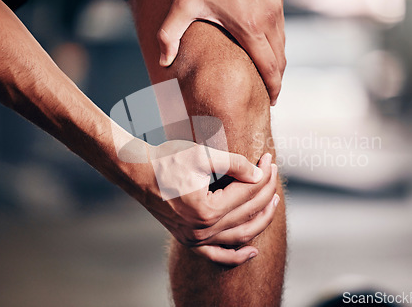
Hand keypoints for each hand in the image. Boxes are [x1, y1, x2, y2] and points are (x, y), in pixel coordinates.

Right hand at [122, 139, 278, 265]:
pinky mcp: (189, 241)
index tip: (269, 159)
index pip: (248, 193)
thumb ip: (235, 164)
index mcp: (207, 210)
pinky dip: (236, 257)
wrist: (138, 173)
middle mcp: (202, 230)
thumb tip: (260, 175)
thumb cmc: (167, 160)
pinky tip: (252, 252)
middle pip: (248, 212)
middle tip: (274, 172)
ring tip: (273, 201)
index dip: (263, 174)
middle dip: (266, 191)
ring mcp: (195, 239)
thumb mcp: (202, 156)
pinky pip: (217, 256)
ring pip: (240, 235)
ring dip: (261, 219)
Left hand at [157, 0, 285, 105]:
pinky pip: (281, 25)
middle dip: (277, 79)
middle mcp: (269, 18)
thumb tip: (163, 61)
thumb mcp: (183, 3)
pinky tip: (265, 45)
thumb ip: (169, 35)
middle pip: (281, 58)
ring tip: (267, 73)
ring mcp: (275, 5)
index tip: (272, 101)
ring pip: (283, 42)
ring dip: (278, 60)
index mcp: (250, 28)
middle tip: (270, 93)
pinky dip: (277, 41)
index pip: (269, 67)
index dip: (273, 88)